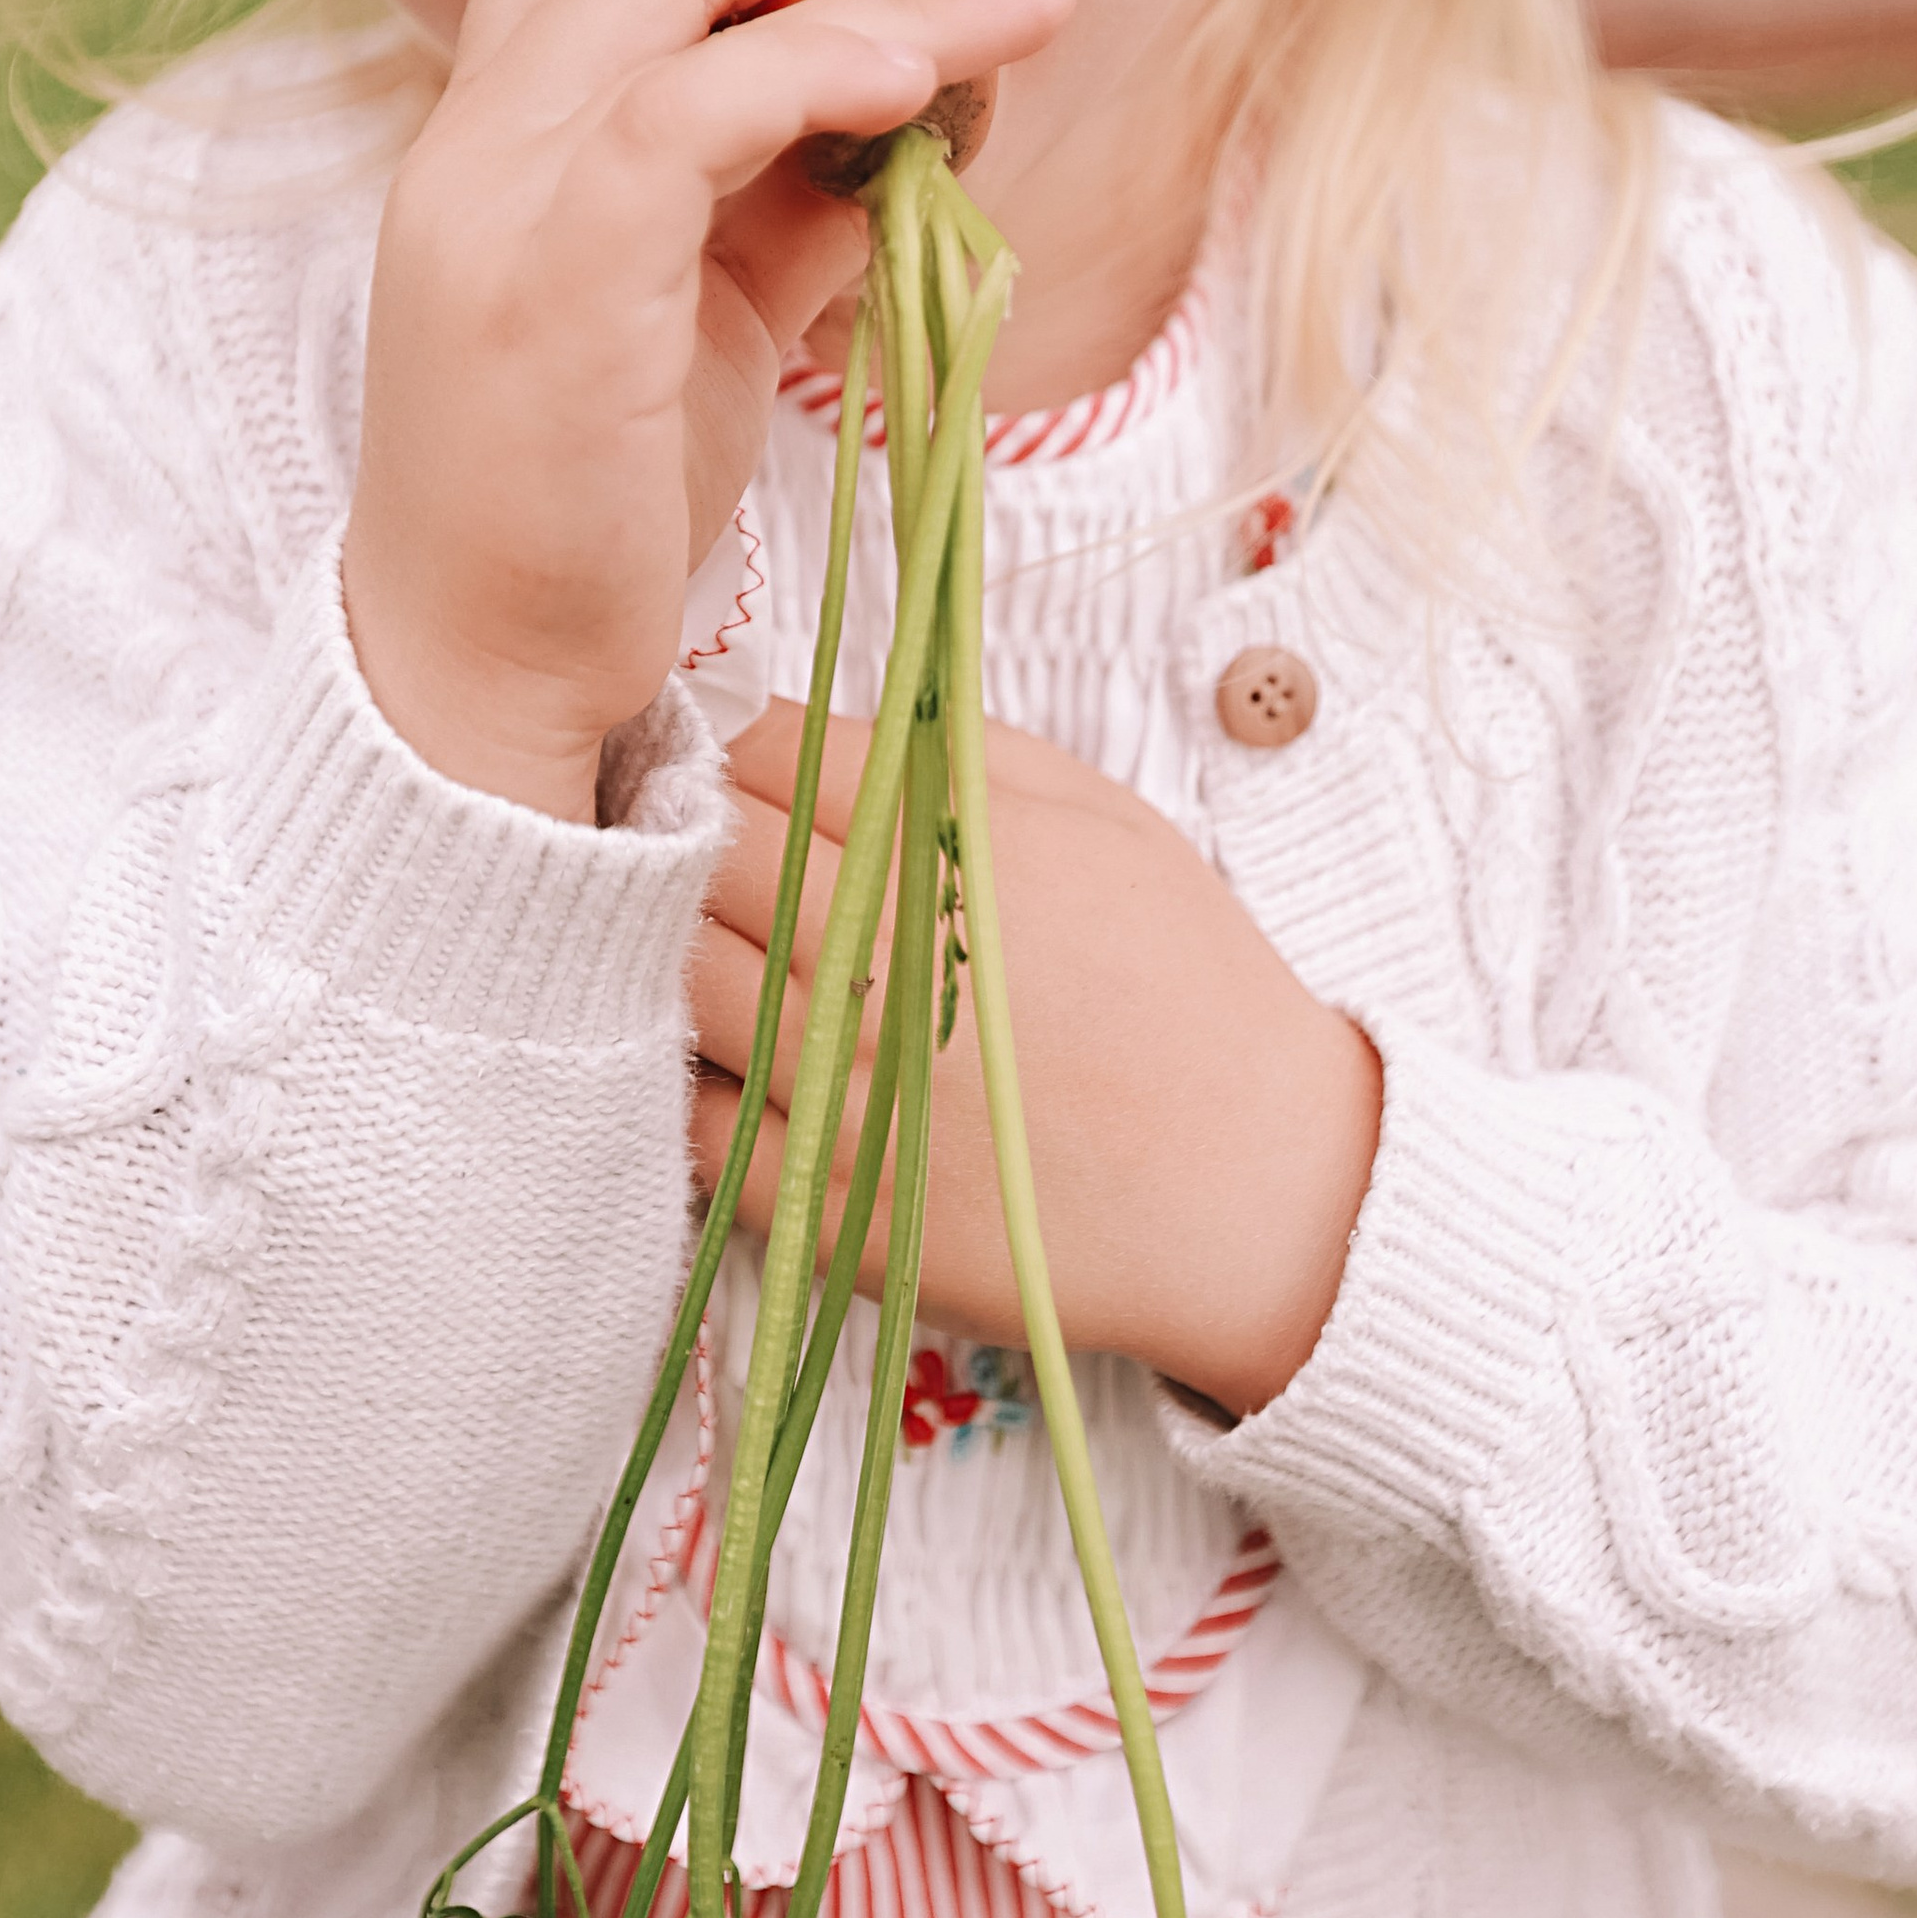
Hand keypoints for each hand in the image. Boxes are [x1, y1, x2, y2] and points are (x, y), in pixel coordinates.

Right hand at [342, 0, 1069, 820]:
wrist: (478, 667)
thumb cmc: (584, 504)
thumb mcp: (695, 323)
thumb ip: (774, 213)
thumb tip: (904, 137)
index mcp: (491, 138)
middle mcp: (473, 141)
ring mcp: (496, 200)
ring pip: (677, 0)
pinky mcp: (555, 277)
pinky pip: (688, 114)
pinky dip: (816, 71)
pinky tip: (925, 79)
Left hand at [690, 701, 1381, 1417]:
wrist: (1266, 1194)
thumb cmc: (1191, 988)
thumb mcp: (1104, 819)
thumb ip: (958, 753)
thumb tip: (830, 712)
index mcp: (950, 851)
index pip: (765, 754)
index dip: (716, 738)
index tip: (700, 741)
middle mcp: (886, 959)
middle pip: (703, 849)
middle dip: (665, 818)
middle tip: (650, 816)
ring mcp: (851, 1088)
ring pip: (677, 974)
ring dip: (653, 939)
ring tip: (656, 926)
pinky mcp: (833, 1205)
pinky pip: (693, 1125)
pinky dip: (675, 1079)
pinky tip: (695, 1049)